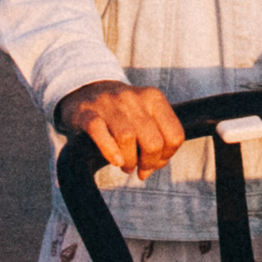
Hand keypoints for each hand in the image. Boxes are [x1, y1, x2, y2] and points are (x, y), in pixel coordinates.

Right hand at [55, 81, 184, 179]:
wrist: (87, 90)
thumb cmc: (122, 112)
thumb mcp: (146, 116)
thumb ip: (154, 142)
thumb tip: (146, 171)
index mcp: (154, 98)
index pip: (175, 136)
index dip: (166, 156)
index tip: (155, 161)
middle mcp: (133, 98)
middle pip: (153, 142)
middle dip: (148, 162)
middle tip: (138, 167)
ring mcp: (110, 103)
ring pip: (128, 137)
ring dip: (129, 160)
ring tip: (125, 165)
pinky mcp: (87, 112)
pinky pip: (100, 132)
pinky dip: (109, 151)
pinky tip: (115, 161)